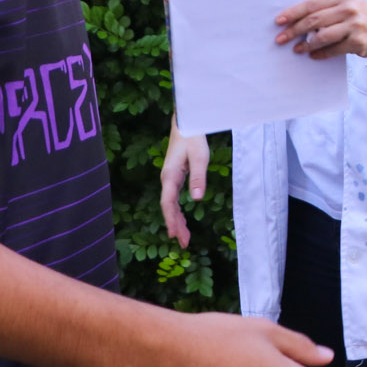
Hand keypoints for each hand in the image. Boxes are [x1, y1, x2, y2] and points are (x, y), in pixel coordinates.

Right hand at [159, 118, 209, 248]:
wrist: (186, 123)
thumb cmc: (193, 138)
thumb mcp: (200, 157)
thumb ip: (198, 177)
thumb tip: (197, 199)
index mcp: (170, 176)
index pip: (168, 203)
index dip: (171, 220)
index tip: (175, 235)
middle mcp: (167, 179)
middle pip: (168, 207)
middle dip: (176, 225)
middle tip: (184, 243)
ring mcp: (169, 179)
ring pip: (171, 205)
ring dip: (177, 220)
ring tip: (184, 237)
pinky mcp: (174, 177)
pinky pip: (174, 199)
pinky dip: (177, 211)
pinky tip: (182, 220)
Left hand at [275, 0, 366, 59]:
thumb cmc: (362, 16)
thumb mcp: (348, 4)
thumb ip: (326, 8)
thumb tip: (297, 20)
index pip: (311, 4)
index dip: (293, 13)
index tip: (279, 21)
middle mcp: (348, 8)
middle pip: (314, 20)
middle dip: (294, 30)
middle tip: (281, 39)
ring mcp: (354, 25)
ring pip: (321, 36)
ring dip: (306, 45)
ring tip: (298, 49)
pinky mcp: (358, 42)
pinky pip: (333, 49)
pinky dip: (320, 54)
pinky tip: (313, 55)